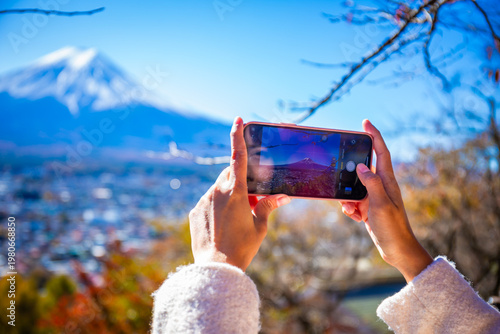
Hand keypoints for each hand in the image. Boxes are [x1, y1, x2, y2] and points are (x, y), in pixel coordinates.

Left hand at [189, 117, 290, 270]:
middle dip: (240, 180)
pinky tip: (222, 226)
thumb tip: (283, 196)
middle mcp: (217, 191)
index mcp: (236, 192)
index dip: (238, 136)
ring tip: (235, 218)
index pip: (238, 157)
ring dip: (228, 195)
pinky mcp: (195, 211)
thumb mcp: (260, 226)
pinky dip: (216, 206)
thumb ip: (268, 206)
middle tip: (249, 200)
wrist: (216, 268)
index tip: (237, 120)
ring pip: (218, 188)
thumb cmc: (242, 247)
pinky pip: (208, 201)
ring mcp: (204, 200)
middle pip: (229, 174)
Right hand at [340, 120, 432, 281]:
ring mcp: (374, 197)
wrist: (397, 250)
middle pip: (363, 167)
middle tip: (340, 164)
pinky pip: (352, 202)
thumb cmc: (393, 227)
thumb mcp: (380, 204)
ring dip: (346, 195)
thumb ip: (371, 183)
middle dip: (350, 168)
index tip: (364, 122)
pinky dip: (349, 208)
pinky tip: (353, 216)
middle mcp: (381, 186)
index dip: (374, 135)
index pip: (380, 152)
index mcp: (387, 181)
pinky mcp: (368, 209)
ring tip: (349, 207)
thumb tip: (360, 166)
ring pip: (353, 187)